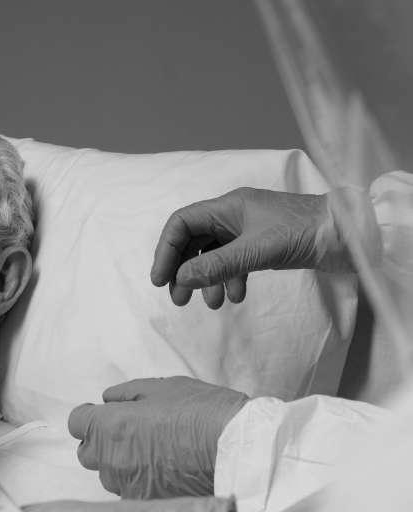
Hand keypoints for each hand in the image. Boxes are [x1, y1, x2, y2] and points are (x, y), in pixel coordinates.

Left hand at [67, 377, 247, 498]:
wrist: (235, 448)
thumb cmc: (198, 411)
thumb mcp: (159, 387)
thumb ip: (125, 394)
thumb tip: (108, 400)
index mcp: (109, 427)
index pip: (76, 423)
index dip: (88, 415)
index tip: (101, 412)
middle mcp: (112, 459)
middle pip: (87, 452)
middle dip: (100, 440)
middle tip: (126, 429)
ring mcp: (129, 485)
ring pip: (109, 474)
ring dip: (119, 462)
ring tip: (149, 449)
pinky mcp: (148, 501)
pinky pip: (131, 490)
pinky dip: (139, 479)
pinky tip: (162, 466)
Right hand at [151, 187, 350, 307]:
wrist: (352, 235)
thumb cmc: (305, 232)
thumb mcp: (256, 251)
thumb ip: (217, 265)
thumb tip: (181, 278)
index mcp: (228, 206)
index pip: (182, 223)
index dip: (166, 250)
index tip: (161, 278)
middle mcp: (233, 215)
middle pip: (194, 241)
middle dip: (184, 269)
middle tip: (178, 298)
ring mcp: (248, 230)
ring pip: (214, 254)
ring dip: (207, 279)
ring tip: (208, 305)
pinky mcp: (262, 244)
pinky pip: (235, 261)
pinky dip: (230, 279)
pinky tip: (235, 296)